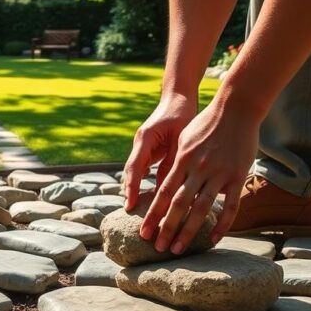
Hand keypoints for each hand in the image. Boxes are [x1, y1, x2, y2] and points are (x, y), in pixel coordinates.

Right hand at [123, 93, 196, 211]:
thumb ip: (174, 160)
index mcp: (145, 138)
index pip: (135, 167)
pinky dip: (144, 183)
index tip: (130, 205)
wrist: (178, 97)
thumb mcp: (180, 137)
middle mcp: (140, 144)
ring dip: (135, 190)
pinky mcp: (149, 150)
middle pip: (131, 172)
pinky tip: (148, 199)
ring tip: (137, 211)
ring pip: (136, 172)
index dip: (132, 187)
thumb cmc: (181, 114)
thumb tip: (170, 186)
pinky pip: (144, 169)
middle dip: (130, 192)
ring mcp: (142, 147)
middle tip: (129, 212)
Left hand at [139, 97, 258, 252]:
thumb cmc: (208, 122)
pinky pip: (230, 206)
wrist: (236, 108)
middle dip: (165, 228)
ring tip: (177, 249)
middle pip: (178, 205)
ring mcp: (218, 174)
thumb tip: (165, 179)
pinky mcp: (237, 176)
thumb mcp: (185, 139)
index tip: (144, 231)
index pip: (163, 193)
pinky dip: (221, 224)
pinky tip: (213, 239)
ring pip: (200, 209)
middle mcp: (197, 169)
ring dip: (187, 231)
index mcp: (182, 160)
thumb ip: (177, 161)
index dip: (153, 214)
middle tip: (156, 248)